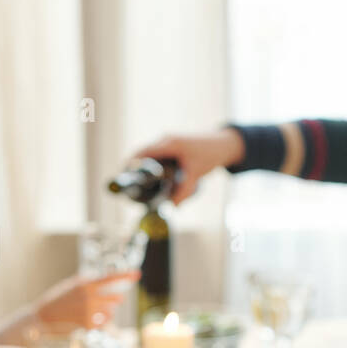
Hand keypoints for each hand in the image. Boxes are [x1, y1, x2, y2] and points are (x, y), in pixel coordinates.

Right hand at [33, 271, 138, 329]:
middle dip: (116, 299)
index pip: (109, 278)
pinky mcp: (88, 325)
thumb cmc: (57, 300)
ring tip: (89, 311)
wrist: (43, 317)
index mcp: (85, 284)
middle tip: (119, 299)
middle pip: (114, 298)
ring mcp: (89, 311)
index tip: (137, 274)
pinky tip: (84, 321)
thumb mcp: (71, 286)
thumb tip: (102, 281)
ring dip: (105, 312)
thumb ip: (87, 284)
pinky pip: (101, 323)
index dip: (124, 276)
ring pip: (109, 312)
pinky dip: (97, 322)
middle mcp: (89, 297)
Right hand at [130, 128, 245, 204]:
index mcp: (168, 144)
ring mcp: (168, 142)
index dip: (130, 165)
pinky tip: (151, 177)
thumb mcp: (196, 174)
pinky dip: (151, 164)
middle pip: (141, 153)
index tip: (123, 178)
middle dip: (133, 168)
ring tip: (137, 184)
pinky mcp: (172, 145)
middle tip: (129, 186)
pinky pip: (156, 155)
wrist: (223, 144)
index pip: (141, 153)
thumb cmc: (210, 154)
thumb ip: (184, 191)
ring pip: (149, 154)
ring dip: (142, 166)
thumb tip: (173, 207)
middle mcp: (165, 140)